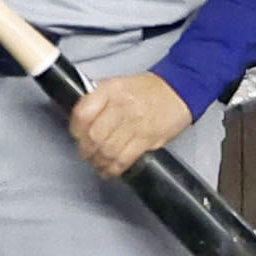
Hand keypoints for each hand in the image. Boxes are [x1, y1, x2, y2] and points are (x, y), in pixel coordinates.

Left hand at [69, 70, 193, 178]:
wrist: (179, 90)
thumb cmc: (146, 88)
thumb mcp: (117, 84)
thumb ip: (99, 100)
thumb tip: (81, 121)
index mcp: (109, 90)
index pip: (83, 113)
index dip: (76, 129)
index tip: (76, 136)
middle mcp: (120, 106)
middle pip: (94, 135)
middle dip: (86, 149)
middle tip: (86, 153)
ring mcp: (135, 123)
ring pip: (108, 150)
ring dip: (99, 161)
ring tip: (98, 163)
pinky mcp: (148, 139)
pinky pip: (125, 158)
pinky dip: (114, 168)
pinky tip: (110, 170)